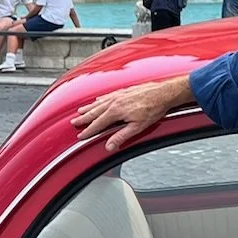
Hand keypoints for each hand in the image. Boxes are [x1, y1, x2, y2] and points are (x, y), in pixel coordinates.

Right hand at [71, 76, 197, 150]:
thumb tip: (109, 146)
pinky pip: (107, 96)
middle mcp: (114, 101)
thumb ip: (121, 137)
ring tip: (80, 111)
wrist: (163, 92)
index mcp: (115, 111)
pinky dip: (100, 99)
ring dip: (89, 108)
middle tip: (74, 122)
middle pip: (95, 112)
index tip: (81, 136)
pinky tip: (98, 100)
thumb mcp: (137, 127)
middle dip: (84, 118)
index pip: (98, 124)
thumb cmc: (153, 109)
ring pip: (99, 103)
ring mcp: (119, 95)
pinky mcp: (124, 91)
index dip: (88, 131)